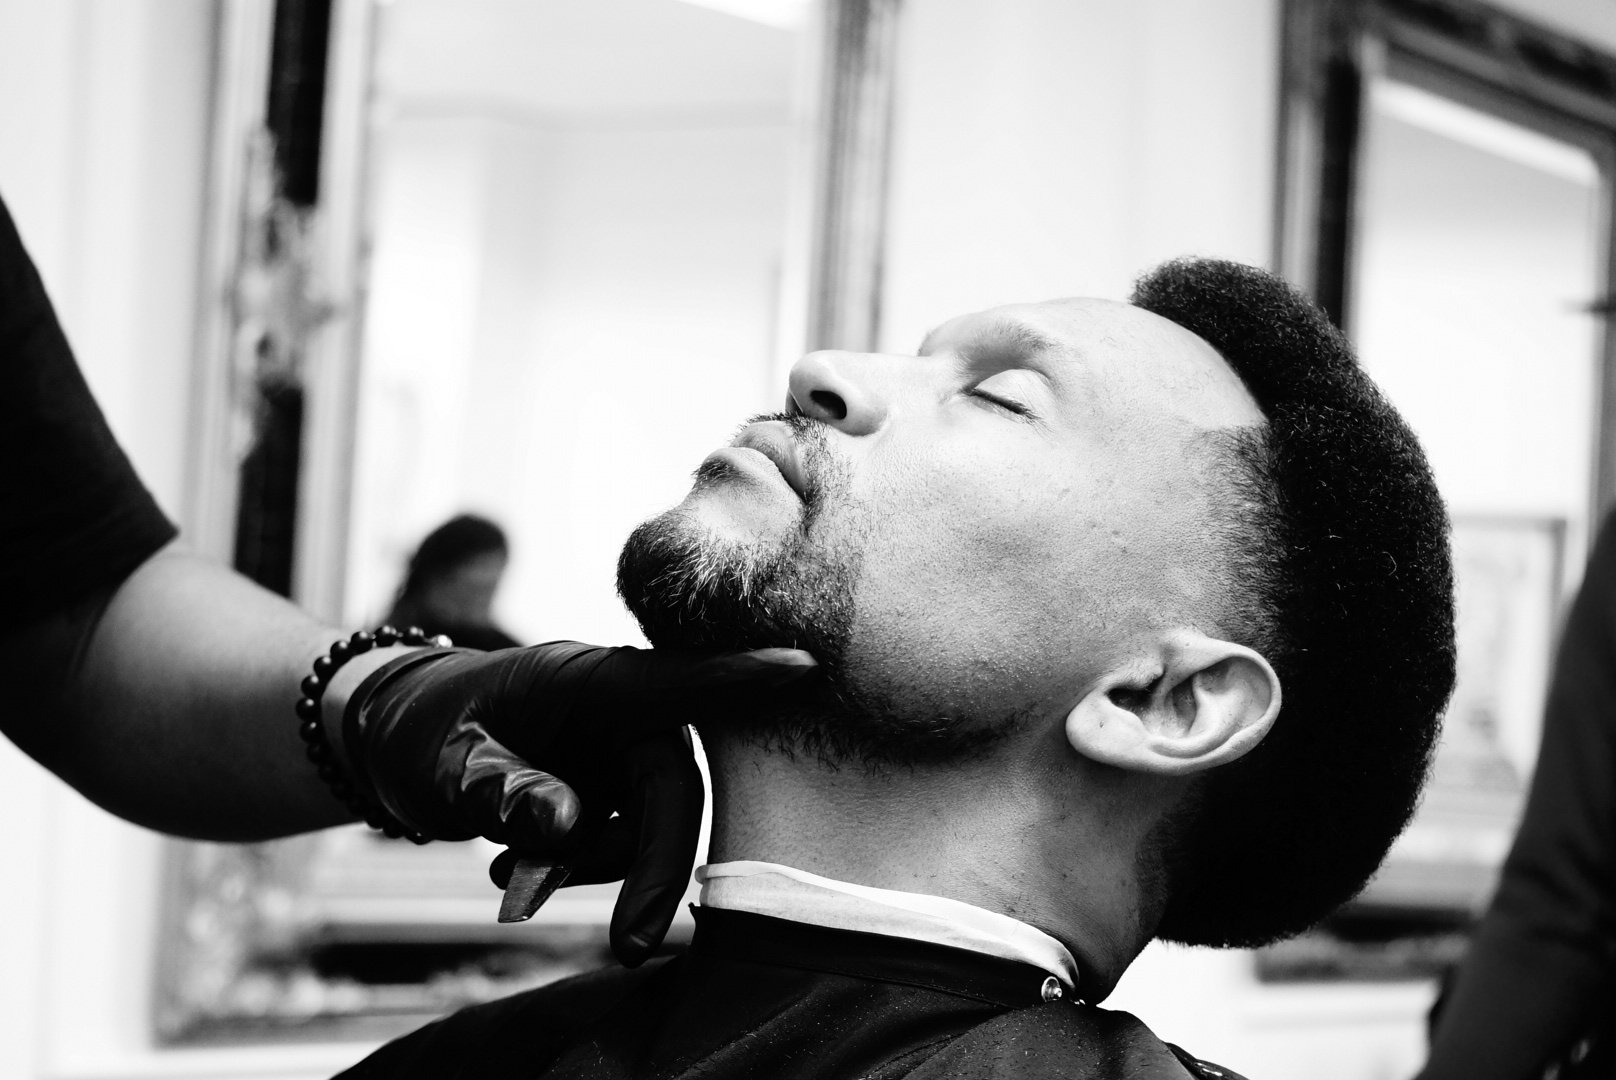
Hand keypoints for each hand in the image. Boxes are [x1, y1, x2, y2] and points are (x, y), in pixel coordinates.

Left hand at [340, 641, 816, 963]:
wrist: (396, 741)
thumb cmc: (421, 728)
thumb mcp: (442, 759)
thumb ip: (501, 788)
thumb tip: (566, 826)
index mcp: (592, 680)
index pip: (678, 681)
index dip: (742, 678)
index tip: (804, 667)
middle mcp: (622, 714)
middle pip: (672, 791)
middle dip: (654, 869)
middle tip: (627, 948)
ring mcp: (618, 756)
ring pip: (644, 831)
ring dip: (589, 871)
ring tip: (504, 880)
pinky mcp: (609, 793)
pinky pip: (616, 847)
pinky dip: (572, 871)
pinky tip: (510, 872)